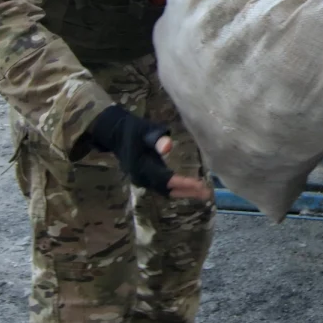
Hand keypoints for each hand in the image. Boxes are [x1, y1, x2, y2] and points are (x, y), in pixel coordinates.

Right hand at [88, 106, 211, 198]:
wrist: (116, 133)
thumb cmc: (133, 130)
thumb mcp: (145, 130)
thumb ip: (156, 138)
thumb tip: (167, 146)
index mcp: (141, 167)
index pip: (165, 179)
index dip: (182, 183)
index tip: (199, 184)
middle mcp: (142, 177)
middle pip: (167, 189)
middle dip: (187, 191)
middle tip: (206, 193)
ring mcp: (143, 180)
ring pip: (165, 191)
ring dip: (183, 192)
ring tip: (202, 193)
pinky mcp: (146, 178)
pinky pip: (163, 187)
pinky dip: (177, 189)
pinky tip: (190, 188)